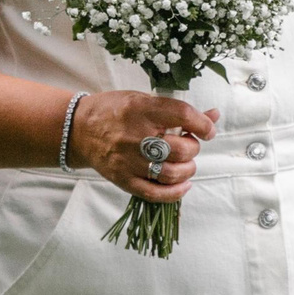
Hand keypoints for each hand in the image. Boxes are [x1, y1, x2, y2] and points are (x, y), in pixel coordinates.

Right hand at [68, 91, 219, 202]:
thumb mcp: (144, 101)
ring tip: (186, 163)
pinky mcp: (123, 180)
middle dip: (193, 148)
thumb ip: (178, 110)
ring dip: (188, 170)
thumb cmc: (115, 111)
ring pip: (172, 173)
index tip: (208, 129)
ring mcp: (128, 161)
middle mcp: (135, 136)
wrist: (80, 129)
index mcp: (140, 110)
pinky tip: (183, 184)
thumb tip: (214, 115)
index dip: (202, 124)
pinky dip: (176, 192)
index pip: (182, 115)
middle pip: (180, 149)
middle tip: (190, 144)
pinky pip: (155, 194)